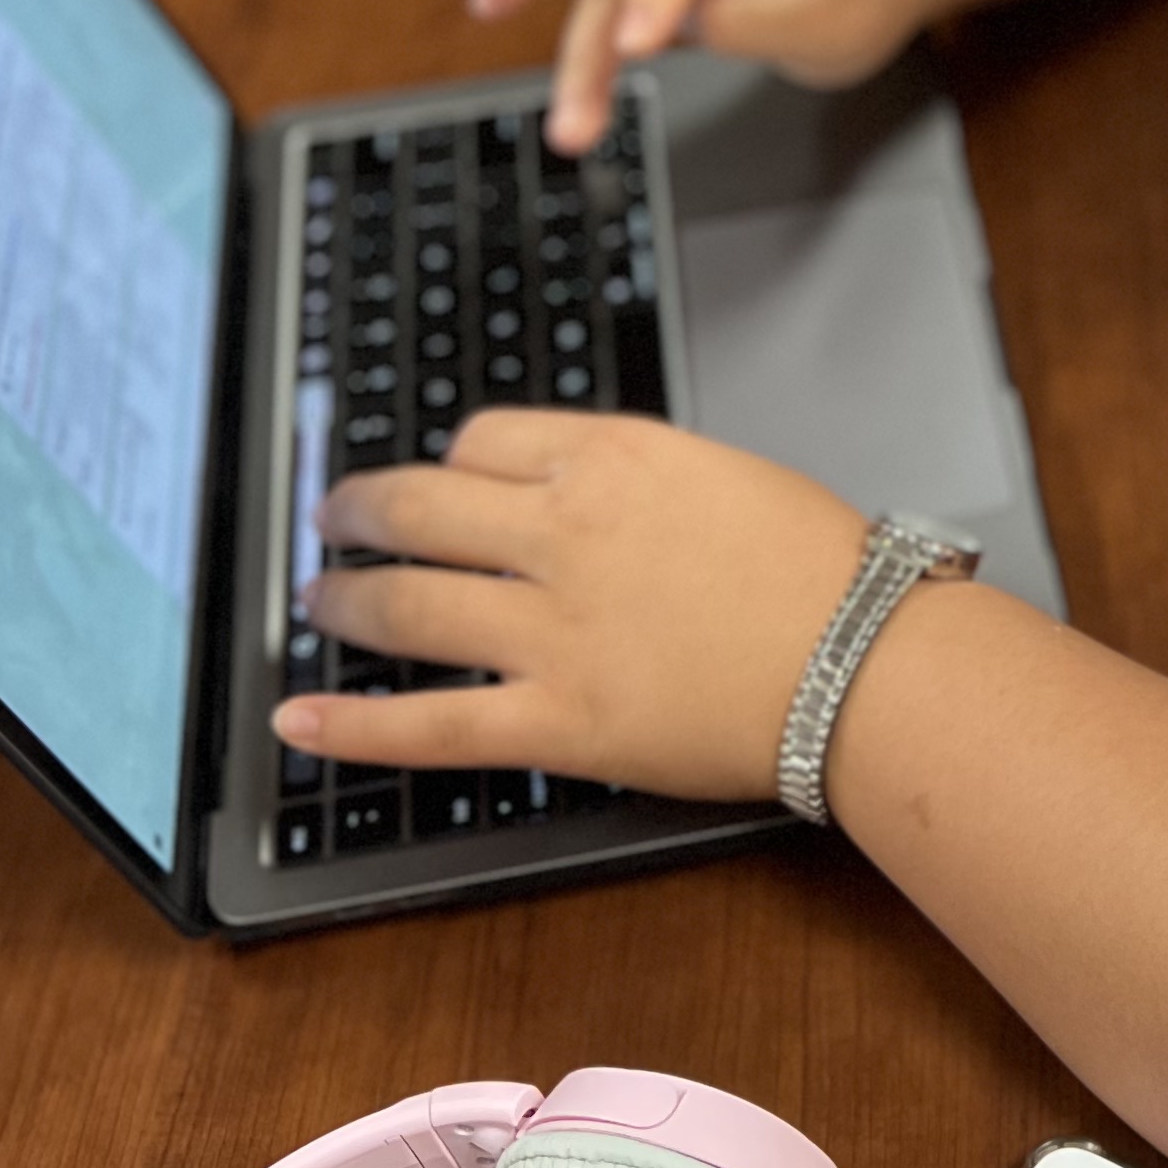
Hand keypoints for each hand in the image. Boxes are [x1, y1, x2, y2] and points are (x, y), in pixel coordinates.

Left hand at [271, 410, 868, 802]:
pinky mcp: (558, 721)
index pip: (482, 441)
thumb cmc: (824, 570)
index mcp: (612, 457)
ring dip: (344, 601)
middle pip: (420, 507)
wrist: (868, 659)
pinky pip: (431, 725)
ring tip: (317, 603)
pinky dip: (354, 726)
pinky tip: (300, 722)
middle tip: (333, 521)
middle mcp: (564, 531)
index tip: (437, 481)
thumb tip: (577, 500)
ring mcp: (552, 629)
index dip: (445, 464)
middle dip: (360, 513)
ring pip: (407, 605)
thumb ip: (636, 482)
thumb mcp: (722, 474)